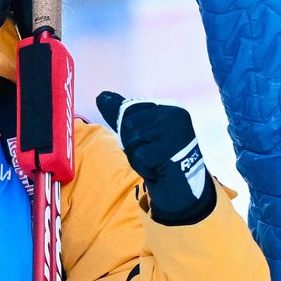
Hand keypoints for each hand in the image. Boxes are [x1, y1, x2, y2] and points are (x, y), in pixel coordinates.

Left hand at [96, 91, 215, 224]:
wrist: (180, 185)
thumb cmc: (160, 156)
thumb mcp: (143, 130)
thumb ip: (124, 113)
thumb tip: (100, 96)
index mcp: (171, 107)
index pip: (131, 110)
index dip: (130, 131)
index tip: (149, 142)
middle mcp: (175, 115)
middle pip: (129, 124)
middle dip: (132, 144)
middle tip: (151, 153)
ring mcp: (174, 132)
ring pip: (132, 139)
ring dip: (136, 156)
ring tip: (154, 160)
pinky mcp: (170, 150)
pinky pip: (139, 155)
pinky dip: (143, 166)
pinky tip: (157, 169)